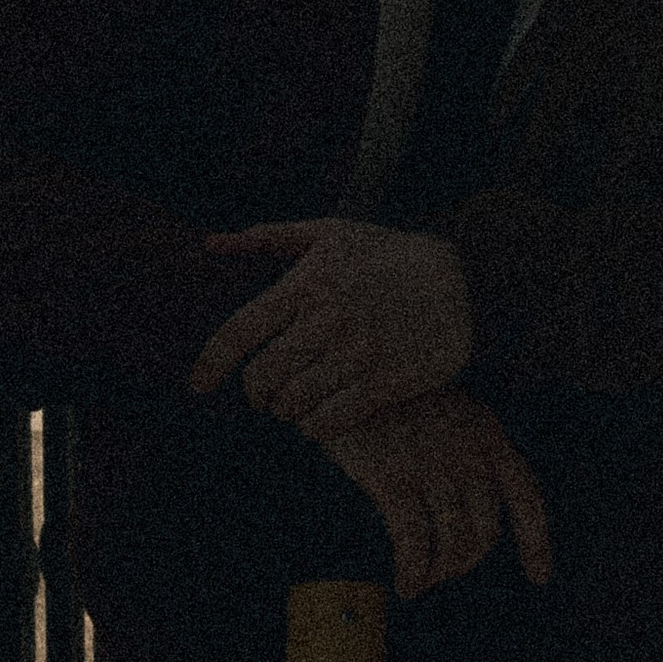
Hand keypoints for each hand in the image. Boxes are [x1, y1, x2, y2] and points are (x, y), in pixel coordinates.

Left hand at [190, 221, 474, 440]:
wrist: (465, 280)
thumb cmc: (389, 255)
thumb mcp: (331, 233)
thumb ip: (269, 237)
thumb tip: (212, 244)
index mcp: (305, 286)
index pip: (237, 334)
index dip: (209, 366)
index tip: (197, 386)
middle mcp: (325, 322)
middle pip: (261, 379)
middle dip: (257, 393)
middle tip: (266, 395)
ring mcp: (354, 356)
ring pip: (292, 405)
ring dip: (287, 411)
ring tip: (296, 405)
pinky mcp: (382, 384)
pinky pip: (327, 423)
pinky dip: (314, 428)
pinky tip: (320, 419)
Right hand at [323, 389, 550, 600]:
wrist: (351, 369)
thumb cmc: (397, 397)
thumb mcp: (450, 412)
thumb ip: (469, 453)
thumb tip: (476, 509)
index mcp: (487, 434)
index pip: (525, 495)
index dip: (536, 541)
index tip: (539, 576)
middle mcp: (469, 453)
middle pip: (486, 530)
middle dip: (467, 560)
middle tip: (444, 569)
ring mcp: (433, 466)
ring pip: (454, 542)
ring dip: (440, 571)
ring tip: (421, 581)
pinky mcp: (393, 479)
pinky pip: (415, 540)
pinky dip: (414, 570)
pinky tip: (407, 583)